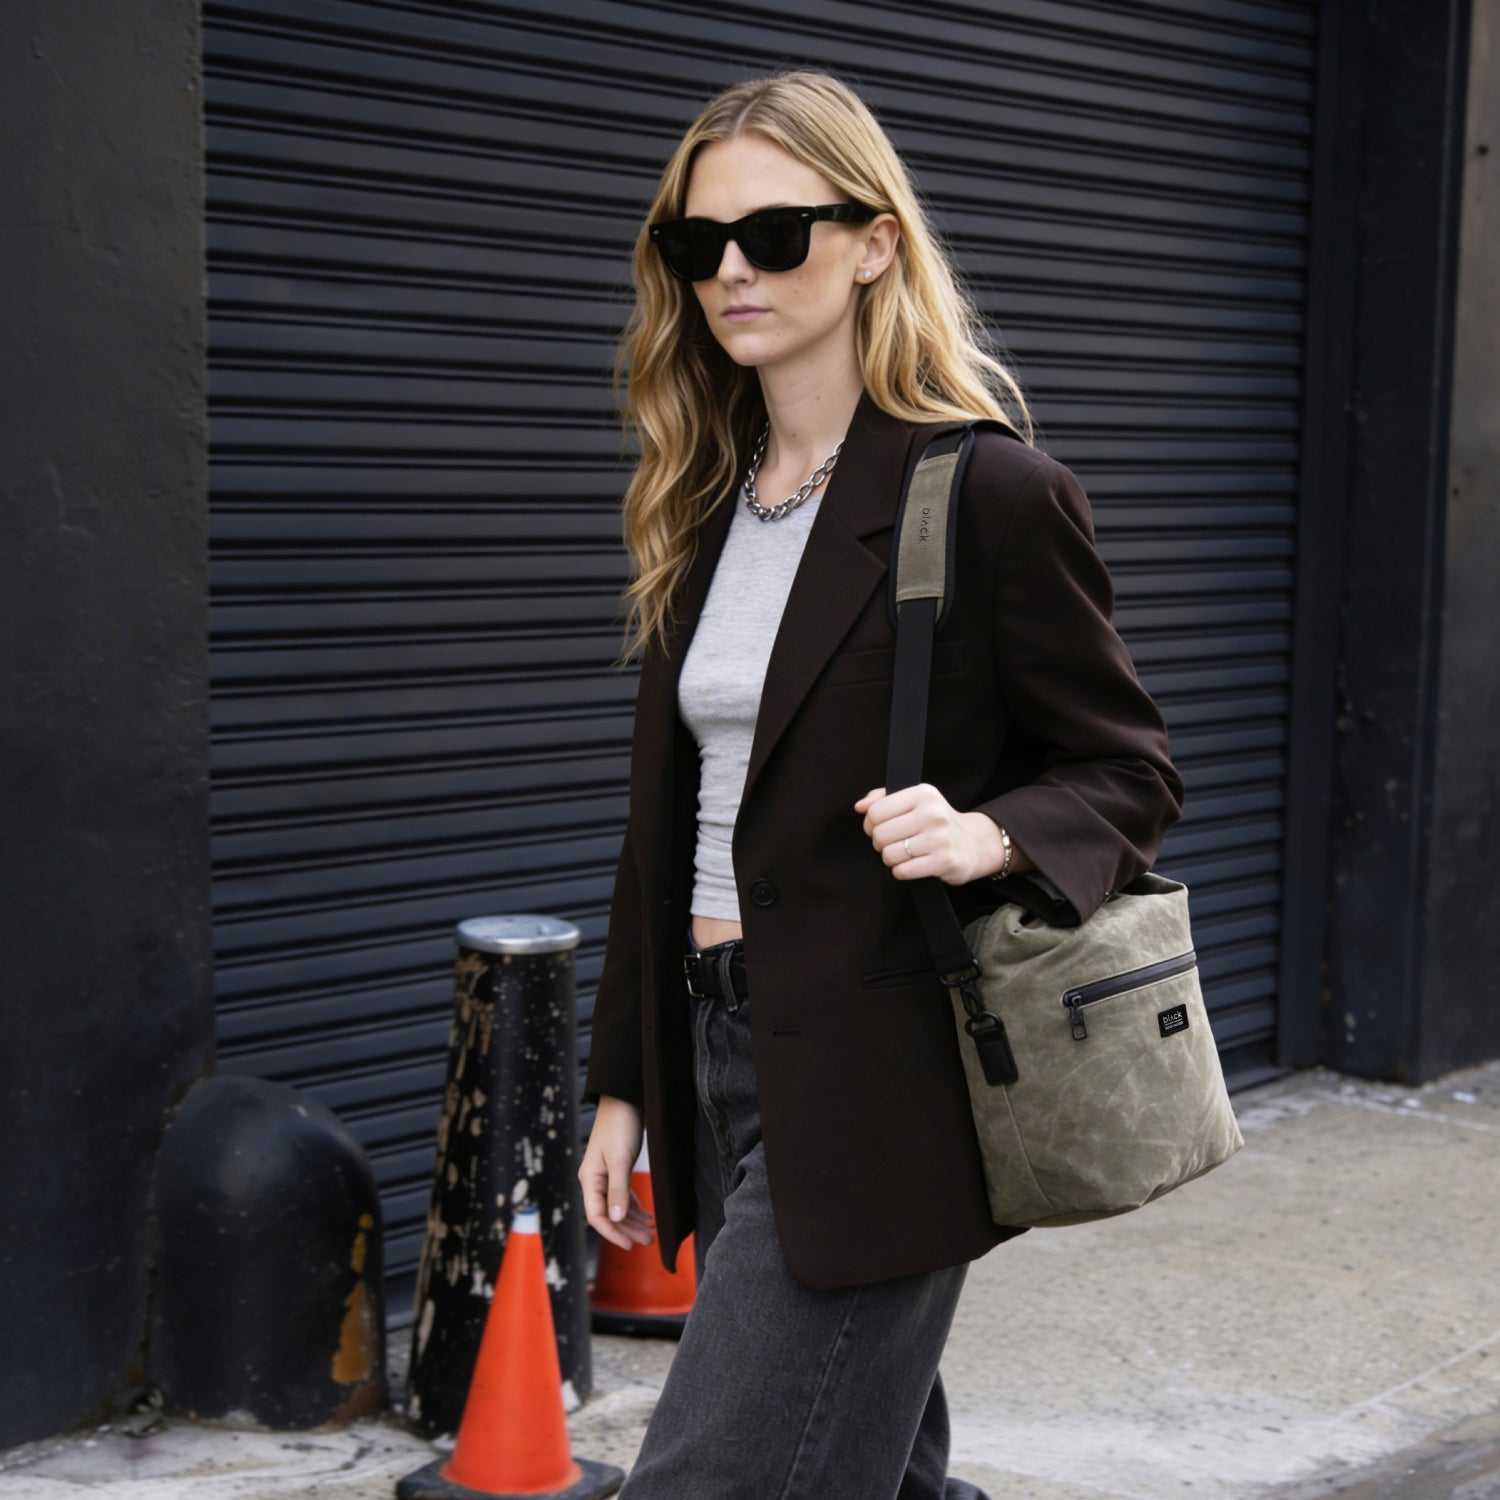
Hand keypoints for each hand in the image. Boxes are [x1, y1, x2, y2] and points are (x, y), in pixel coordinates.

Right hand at [578, 1095, 656, 1251]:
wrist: (625, 1099)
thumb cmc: (619, 1126)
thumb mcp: (619, 1159)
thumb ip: (617, 1190)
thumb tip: (614, 1219)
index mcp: (590, 1179)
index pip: (597, 1216)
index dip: (612, 1234)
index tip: (630, 1246)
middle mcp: (595, 1180)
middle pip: (609, 1214)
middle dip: (627, 1230)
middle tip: (648, 1241)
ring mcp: (605, 1175)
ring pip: (617, 1206)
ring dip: (633, 1220)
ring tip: (651, 1231)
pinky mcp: (616, 1168)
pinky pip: (623, 1195)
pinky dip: (634, 1207)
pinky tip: (646, 1215)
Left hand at [854, 783, 1012, 884]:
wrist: (974, 844)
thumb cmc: (936, 822)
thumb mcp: (914, 801)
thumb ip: (883, 798)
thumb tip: (859, 806)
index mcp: (923, 794)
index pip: (876, 811)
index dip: (870, 824)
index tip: (878, 828)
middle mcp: (932, 813)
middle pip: (880, 834)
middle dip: (880, 843)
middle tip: (894, 842)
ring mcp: (939, 838)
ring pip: (889, 854)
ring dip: (891, 858)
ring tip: (905, 854)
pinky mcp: (943, 861)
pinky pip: (903, 871)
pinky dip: (902, 871)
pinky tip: (913, 864)